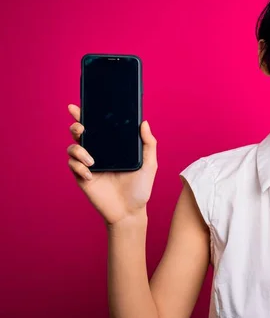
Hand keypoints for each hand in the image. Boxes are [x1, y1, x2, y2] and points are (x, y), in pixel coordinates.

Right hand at [66, 104, 157, 225]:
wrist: (130, 211)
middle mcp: (99, 152)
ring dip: (78, 150)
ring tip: (91, 160)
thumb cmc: (140, 188)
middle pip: (81, 134)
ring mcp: (89, 165)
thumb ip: (148, 144)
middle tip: (82, 129)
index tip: (79, 106)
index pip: (99, 127)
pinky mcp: (83, 178)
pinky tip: (90, 174)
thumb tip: (144, 122)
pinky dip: (79, 167)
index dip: (86, 115)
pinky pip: (73, 166)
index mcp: (113, 146)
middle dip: (77, 126)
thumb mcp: (149, 164)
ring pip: (73, 149)